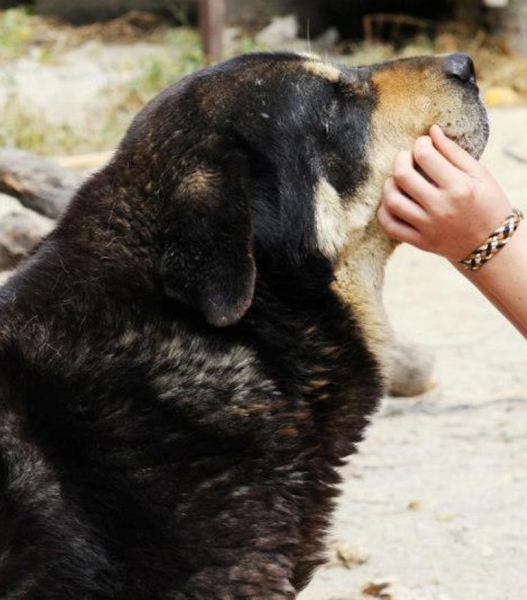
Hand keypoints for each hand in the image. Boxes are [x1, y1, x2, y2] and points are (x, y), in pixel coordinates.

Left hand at [378, 125, 512, 262]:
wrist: (491, 245)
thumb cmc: (487, 204)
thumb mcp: (479, 175)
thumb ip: (454, 152)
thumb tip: (431, 131)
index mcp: (458, 187)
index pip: (425, 156)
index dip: (420, 144)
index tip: (424, 144)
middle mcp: (441, 207)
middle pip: (402, 176)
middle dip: (400, 159)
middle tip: (406, 158)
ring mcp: (428, 227)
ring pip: (392, 201)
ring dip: (389, 185)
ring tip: (398, 180)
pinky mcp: (419, 242)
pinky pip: (390, 226)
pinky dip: (384, 212)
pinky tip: (392, 202)